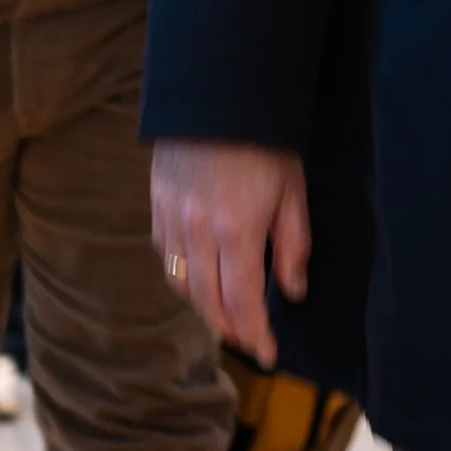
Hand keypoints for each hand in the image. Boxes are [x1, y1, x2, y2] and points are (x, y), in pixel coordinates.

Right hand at [151, 140, 310, 366]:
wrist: (217, 94)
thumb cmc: (265, 141)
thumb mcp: (293, 191)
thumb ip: (292, 245)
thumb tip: (292, 291)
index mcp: (236, 231)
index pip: (242, 303)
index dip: (255, 335)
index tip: (269, 355)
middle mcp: (197, 233)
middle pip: (207, 302)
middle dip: (230, 329)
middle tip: (250, 338)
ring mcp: (171, 220)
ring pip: (180, 284)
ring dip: (203, 307)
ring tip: (226, 315)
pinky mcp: (156, 205)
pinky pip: (165, 256)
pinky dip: (182, 277)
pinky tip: (199, 278)